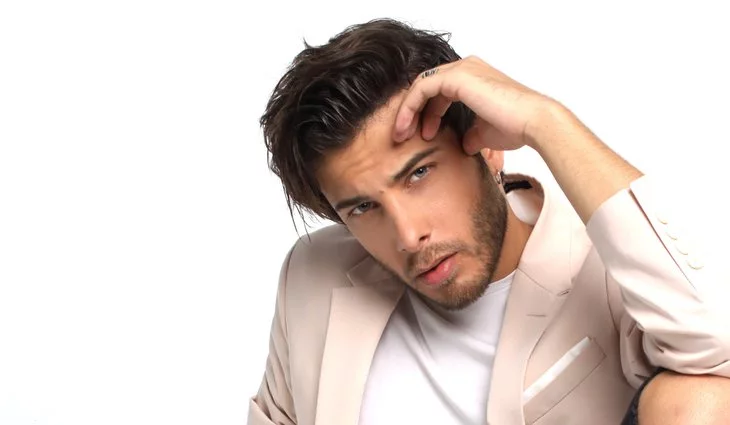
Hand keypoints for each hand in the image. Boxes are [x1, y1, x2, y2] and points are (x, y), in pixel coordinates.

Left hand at [392, 56, 557, 153]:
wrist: (533, 122)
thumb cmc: (516, 126)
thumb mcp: (486, 133)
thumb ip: (471, 134)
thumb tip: (465, 145)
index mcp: (474, 77)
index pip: (439, 91)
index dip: (427, 114)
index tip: (422, 136)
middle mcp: (467, 68)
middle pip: (427, 87)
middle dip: (412, 112)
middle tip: (403, 136)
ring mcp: (462, 70)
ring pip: (421, 86)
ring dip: (407, 111)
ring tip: (401, 135)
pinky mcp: (457, 76)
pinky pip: (422, 88)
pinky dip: (410, 107)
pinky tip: (407, 126)